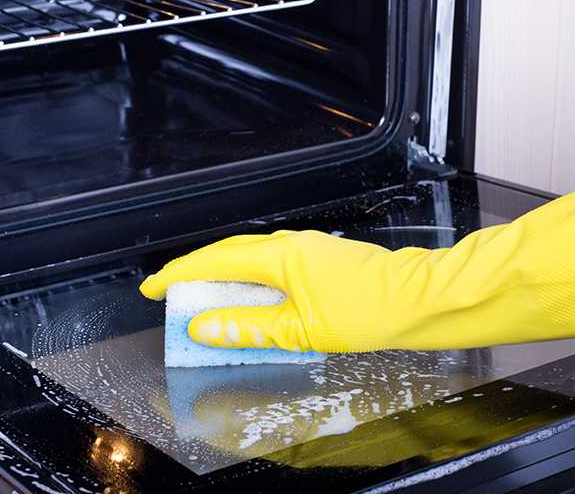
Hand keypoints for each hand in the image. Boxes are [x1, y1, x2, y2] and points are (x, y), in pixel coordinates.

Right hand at [140, 173, 574, 351]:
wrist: (420, 300)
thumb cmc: (370, 311)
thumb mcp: (300, 330)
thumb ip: (248, 327)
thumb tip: (206, 327)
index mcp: (280, 255)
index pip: (214, 262)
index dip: (179, 275)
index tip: (154, 287)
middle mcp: (290, 244)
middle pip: (228, 255)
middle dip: (195, 275)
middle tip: (172, 298)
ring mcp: (306, 248)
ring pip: (250, 259)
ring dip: (223, 279)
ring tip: (204, 305)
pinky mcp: (319, 258)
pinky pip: (270, 265)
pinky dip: (249, 282)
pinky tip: (250, 303)